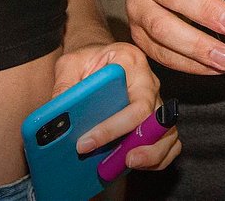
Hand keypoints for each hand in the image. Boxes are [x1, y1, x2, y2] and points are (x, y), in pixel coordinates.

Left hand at [51, 42, 180, 172]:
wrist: (99, 59)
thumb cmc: (87, 60)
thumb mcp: (70, 63)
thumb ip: (64, 86)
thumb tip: (55, 119)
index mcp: (132, 63)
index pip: (133, 100)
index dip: (113, 127)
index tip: (86, 142)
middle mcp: (150, 83)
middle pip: (156, 119)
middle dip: (142, 144)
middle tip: (122, 160)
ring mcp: (156, 102)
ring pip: (167, 132)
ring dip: (153, 154)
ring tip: (128, 164)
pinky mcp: (156, 119)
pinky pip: (169, 141)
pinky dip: (160, 157)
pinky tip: (138, 165)